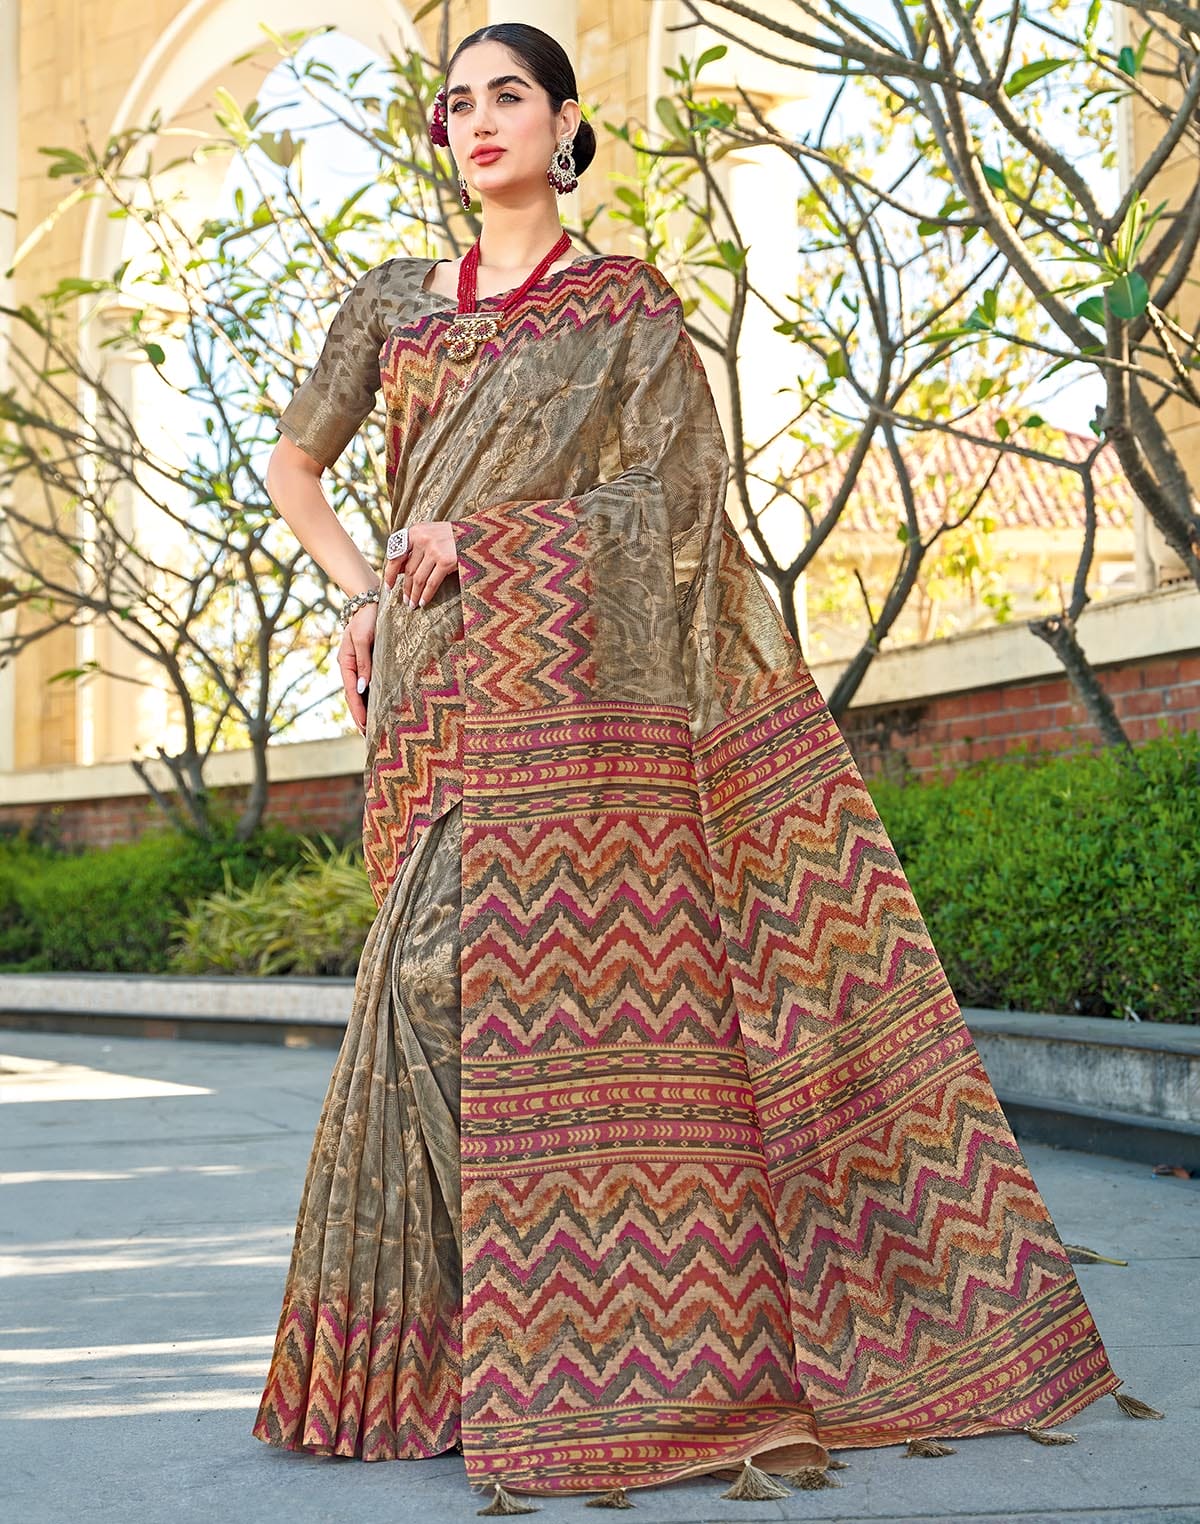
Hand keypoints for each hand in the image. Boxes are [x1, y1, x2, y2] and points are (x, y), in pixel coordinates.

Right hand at [338, 599, 377, 735]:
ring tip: (372, 728)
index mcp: (346, 663)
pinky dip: (370, 697)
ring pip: (360, 692)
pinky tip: (377, 706)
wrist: (369, 601)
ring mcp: (358, 665)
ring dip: (364, 709)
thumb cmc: (366, 619)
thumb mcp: (362, 640)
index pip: (351, 693)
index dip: (357, 711)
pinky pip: (368, 684)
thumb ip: (363, 663)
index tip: (364, 727)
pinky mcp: (368, 661)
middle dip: (359, 716)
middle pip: (353, 697)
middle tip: (368, 736)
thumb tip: (361, 688)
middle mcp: (351, 667)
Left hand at [384, 520, 458, 606]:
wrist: (480, 532)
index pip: (395, 555)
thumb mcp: (432, 535)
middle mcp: (422, 538)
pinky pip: (431, 583)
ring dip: (414, 594)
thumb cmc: (455, 536)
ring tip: (412, 605)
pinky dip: (426, 595)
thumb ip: (416, 549)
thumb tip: (400, 571)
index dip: (390, 573)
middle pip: (408, 570)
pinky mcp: (446, 561)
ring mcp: (434, 549)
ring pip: (418, 578)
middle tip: (405, 600)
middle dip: (406, 588)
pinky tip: (423, 602)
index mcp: (415, 531)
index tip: (389, 586)